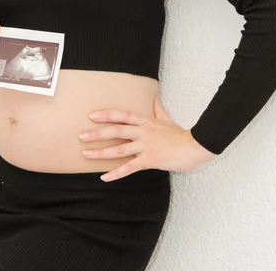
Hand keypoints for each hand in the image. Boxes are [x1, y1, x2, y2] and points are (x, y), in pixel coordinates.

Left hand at [79, 96, 217, 181]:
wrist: (193, 146)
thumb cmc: (180, 134)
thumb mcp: (167, 118)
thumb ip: (157, 110)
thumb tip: (153, 99)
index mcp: (146, 121)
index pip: (123, 115)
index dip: (107, 115)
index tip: (93, 116)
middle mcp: (143, 132)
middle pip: (116, 131)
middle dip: (98, 133)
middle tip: (82, 135)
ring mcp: (146, 146)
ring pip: (119, 149)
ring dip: (101, 152)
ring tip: (86, 154)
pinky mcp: (149, 160)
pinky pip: (129, 168)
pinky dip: (116, 173)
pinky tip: (104, 177)